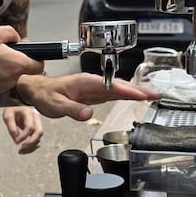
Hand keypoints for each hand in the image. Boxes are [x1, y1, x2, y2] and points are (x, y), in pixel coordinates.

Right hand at [0, 25, 43, 101]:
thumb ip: (10, 33)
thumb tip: (17, 39)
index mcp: (15, 64)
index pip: (38, 65)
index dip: (36, 56)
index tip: (26, 50)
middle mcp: (11, 78)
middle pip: (25, 69)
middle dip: (18, 59)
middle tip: (1, 48)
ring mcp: (2, 86)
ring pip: (12, 74)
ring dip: (6, 65)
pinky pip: (2, 79)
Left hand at [2, 105, 42, 153]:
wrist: (15, 106)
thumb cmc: (11, 110)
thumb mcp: (8, 116)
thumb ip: (11, 127)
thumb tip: (16, 139)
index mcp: (28, 112)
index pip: (30, 126)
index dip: (24, 136)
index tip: (16, 142)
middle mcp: (35, 117)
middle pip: (39, 131)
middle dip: (31, 142)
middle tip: (23, 148)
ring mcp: (37, 122)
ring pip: (39, 136)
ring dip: (32, 145)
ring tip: (22, 151)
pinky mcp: (36, 128)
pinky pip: (37, 138)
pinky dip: (32, 145)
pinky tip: (25, 149)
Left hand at [16, 73, 159, 121]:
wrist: (37, 90)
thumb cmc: (45, 95)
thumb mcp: (56, 105)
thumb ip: (72, 109)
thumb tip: (88, 114)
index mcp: (86, 82)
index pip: (111, 86)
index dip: (128, 90)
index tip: (141, 95)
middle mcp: (93, 82)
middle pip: (121, 85)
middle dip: (140, 89)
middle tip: (157, 94)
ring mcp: (95, 88)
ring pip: (120, 89)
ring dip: (137, 91)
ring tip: (154, 95)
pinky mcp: (95, 94)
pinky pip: (114, 93)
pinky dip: (128, 95)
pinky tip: (137, 98)